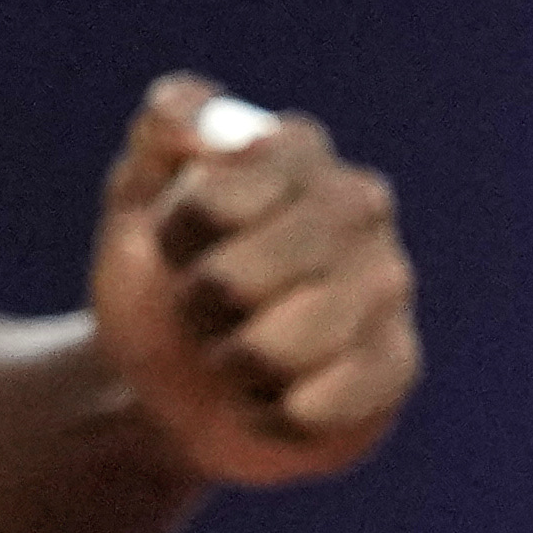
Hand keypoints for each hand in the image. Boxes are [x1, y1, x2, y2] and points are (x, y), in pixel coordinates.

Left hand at [91, 72, 417, 487]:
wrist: (168, 378)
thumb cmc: (158, 278)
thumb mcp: (136, 201)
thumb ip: (161, 139)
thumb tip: (196, 120)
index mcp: (293, 149)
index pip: (211, 199)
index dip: (174, 236)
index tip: (172, 241)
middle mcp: (358, 205)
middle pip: (235, 280)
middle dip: (197, 306)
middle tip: (201, 305)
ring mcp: (387, 285)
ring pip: (274, 349)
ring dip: (230, 362)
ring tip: (237, 349)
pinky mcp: (396, 365)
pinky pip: (315, 404)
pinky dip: (267, 412)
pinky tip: (274, 396)